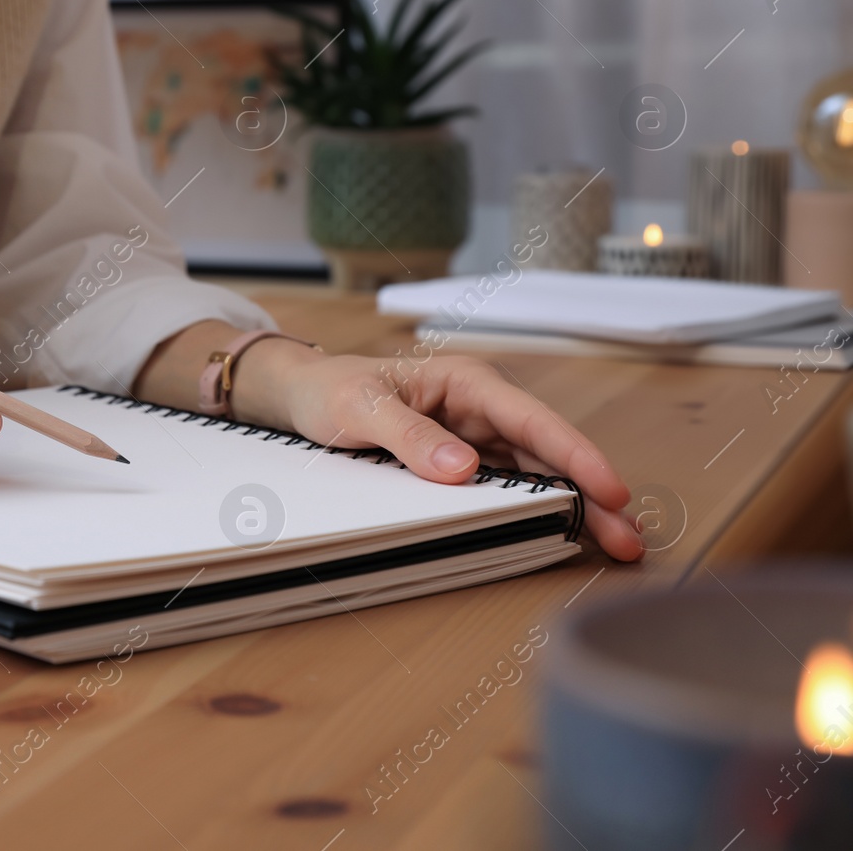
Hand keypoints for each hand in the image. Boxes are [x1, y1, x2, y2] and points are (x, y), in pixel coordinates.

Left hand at [237, 344, 641, 560]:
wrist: (301, 397)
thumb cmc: (331, 390)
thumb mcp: (360, 409)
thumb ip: (409, 436)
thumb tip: (464, 469)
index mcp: (465, 381)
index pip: (532, 419)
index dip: (575, 455)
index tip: (609, 488)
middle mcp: (479, 407)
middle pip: (545, 452)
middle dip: (589, 493)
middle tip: (626, 538)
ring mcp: (474, 436)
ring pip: (533, 473)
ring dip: (570, 508)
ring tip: (609, 547)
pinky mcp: (462, 462)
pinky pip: (505, 487)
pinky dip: (534, 510)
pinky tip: (560, 537)